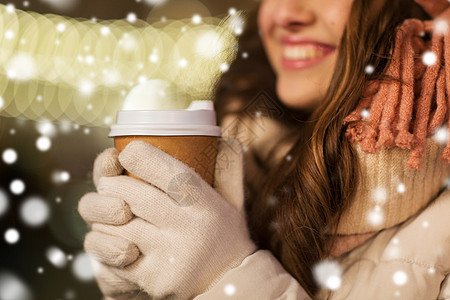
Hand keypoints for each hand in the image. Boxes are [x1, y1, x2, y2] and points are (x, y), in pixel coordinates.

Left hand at [78, 137, 256, 299]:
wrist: (229, 284)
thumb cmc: (226, 235)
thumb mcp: (234, 201)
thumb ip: (228, 168)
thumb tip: (226, 136)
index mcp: (206, 204)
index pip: (169, 172)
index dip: (139, 156)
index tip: (127, 152)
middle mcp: (189, 229)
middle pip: (134, 196)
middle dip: (112, 184)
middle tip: (108, 182)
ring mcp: (170, 256)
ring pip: (117, 225)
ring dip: (103, 213)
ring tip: (108, 208)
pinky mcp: (154, 279)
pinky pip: (113, 255)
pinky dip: (102, 241)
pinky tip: (107, 235)